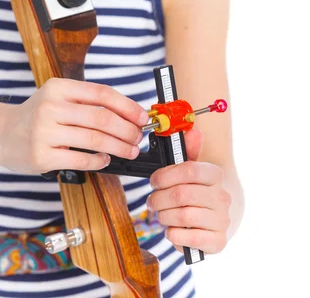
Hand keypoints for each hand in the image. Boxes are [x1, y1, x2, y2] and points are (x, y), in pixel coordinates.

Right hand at [0, 77, 147, 174]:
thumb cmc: (36, 115)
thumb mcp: (57, 97)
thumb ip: (86, 103)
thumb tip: (128, 114)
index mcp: (59, 87)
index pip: (101, 93)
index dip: (127, 106)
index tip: (142, 116)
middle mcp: (51, 106)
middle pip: (101, 117)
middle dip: (127, 129)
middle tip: (138, 137)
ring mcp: (44, 131)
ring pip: (94, 139)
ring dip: (119, 146)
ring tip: (129, 150)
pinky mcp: (41, 155)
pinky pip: (80, 159)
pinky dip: (99, 160)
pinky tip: (106, 159)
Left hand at [147, 128, 231, 254]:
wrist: (213, 220)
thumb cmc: (195, 192)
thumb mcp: (189, 171)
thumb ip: (187, 151)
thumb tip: (193, 132)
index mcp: (215, 174)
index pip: (189, 170)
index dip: (164, 176)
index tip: (153, 181)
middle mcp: (222, 196)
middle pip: (181, 194)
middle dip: (158, 199)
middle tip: (151, 202)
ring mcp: (222, 219)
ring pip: (183, 216)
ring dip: (164, 216)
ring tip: (161, 215)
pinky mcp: (218, 241)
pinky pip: (190, 238)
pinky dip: (174, 235)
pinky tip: (171, 230)